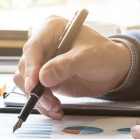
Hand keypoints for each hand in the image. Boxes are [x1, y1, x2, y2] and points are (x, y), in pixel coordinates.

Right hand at [13, 16, 131, 118]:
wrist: (113, 69)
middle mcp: (43, 44)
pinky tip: (55, 109)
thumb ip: (66, 65)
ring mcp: (42, 62)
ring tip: (54, 107)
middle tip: (48, 101)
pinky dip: (42, 103)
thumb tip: (43, 77)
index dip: (31, 67)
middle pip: (26, 66)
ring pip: (26, 81)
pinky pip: (35, 91)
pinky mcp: (44, 78)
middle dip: (35, 87)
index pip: (33, 48)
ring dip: (38, 97)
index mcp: (51, 29)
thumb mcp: (88, 57)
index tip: (34, 84)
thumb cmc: (104, 54)